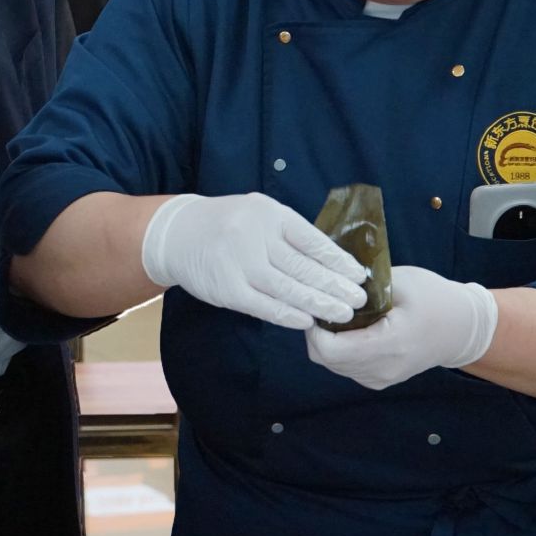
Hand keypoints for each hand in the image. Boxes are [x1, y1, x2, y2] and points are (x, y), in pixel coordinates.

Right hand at [141, 193, 367, 328]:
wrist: (176, 234)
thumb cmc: (227, 225)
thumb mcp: (259, 214)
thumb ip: (289, 234)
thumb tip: (331, 261)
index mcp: (269, 214)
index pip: (313, 241)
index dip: (339, 261)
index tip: (359, 275)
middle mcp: (255, 237)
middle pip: (304, 267)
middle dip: (335, 286)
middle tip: (359, 300)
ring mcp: (239, 264)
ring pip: (288, 289)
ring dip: (318, 304)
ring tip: (342, 314)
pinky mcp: (227, 289)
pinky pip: (264, 306)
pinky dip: (288, 315)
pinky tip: (307, 321)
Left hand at [305, 265, 498, 389]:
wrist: (463, 329)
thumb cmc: (436, 299)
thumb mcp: (401, 280)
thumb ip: (362, 285)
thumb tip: (326, 280)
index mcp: (391, 343)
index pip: (330, 349)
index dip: (315, 327)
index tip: (319, 304)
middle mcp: (384, 368)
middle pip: (326, 358)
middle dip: (317, 332)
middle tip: (324, 307)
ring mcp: (381, 379)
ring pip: (332, 365)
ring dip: (326, 342)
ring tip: (338, 317)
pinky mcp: (379, 381)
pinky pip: (345, 368)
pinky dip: (339, 351)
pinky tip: (351, 331)